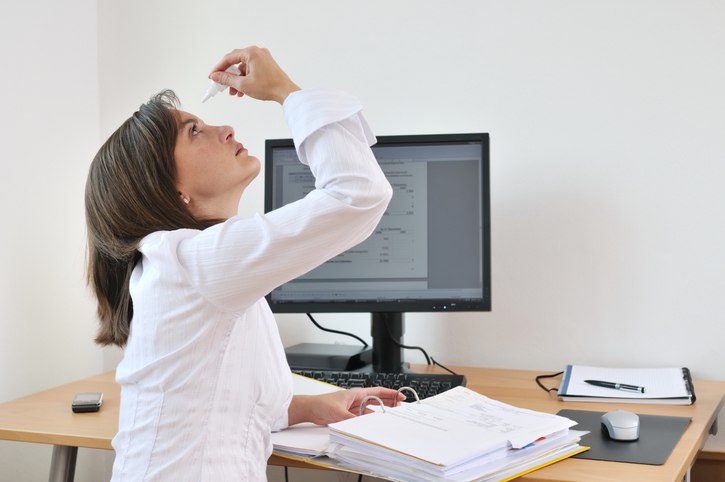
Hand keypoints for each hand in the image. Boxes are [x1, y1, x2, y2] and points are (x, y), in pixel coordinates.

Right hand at [208, 46, 300, 104]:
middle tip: (221, 84)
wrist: (286, 92)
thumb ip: (227, 79)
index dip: (218, 68)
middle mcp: (257, 52)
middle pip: (236, 62)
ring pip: (243, 67)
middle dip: (228, 75)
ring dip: (237, 79)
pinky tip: (242, 90)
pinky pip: (251, 69)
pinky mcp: (266, 64)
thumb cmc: (269, 87)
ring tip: (233, 92)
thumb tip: (216, 76)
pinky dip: (245, 78)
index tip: (212, 76)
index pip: (229, 58)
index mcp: (251, 53)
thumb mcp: (243, 85)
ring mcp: (262, 58)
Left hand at [289, 387, 404, 426]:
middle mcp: (357, 400)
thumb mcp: (338, 412)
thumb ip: (350, 419)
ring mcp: (354, 409)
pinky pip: (363, 418)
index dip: (390, 394)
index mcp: (356, 394)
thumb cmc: (321, 404)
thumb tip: (361, 424)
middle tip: (400, 408)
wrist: (311, 409)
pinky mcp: (349, 416)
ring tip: (390, 418)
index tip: (400, 396)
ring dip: (379, 414)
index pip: (377, 392)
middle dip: (389, 403)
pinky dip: (369, 421)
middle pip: (377, 401)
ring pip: (371, 411)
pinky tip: (374, 425)